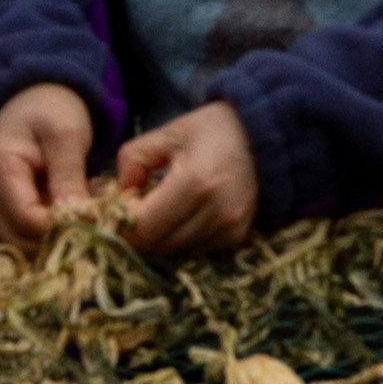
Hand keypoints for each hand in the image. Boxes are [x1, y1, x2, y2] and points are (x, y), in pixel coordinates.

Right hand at [0, 83, 96, 243]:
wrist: (35, 97)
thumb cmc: (50, 108)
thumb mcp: (66, 134)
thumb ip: (68, 174)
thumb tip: (78, 219)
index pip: (25, 217)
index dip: (60, 226)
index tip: (95, 221)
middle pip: (20, 239)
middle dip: (60, 237)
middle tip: (97, 217)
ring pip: (26, 243)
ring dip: (60, 234)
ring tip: (90, 207)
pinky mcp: (9, 213)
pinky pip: (31, 235)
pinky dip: (57, 229)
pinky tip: (80, 207)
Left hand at [112, 103, 261, 261]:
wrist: (266, 137)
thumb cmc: (212, 130)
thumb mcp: (167, 133)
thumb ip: (133, 160)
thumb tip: (118, 193)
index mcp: (195, 183)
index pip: (142, 226)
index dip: (120, 221)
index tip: (115, 203)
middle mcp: (216, 213)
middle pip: (156, 246)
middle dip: (135, 233)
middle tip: (129, 209)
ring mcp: (230, 230)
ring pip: (173, 254)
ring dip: (157, 239)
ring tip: (155, 211)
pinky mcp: (237, 239)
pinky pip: (194, 252)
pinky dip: (179, 240)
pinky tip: (179, 217)